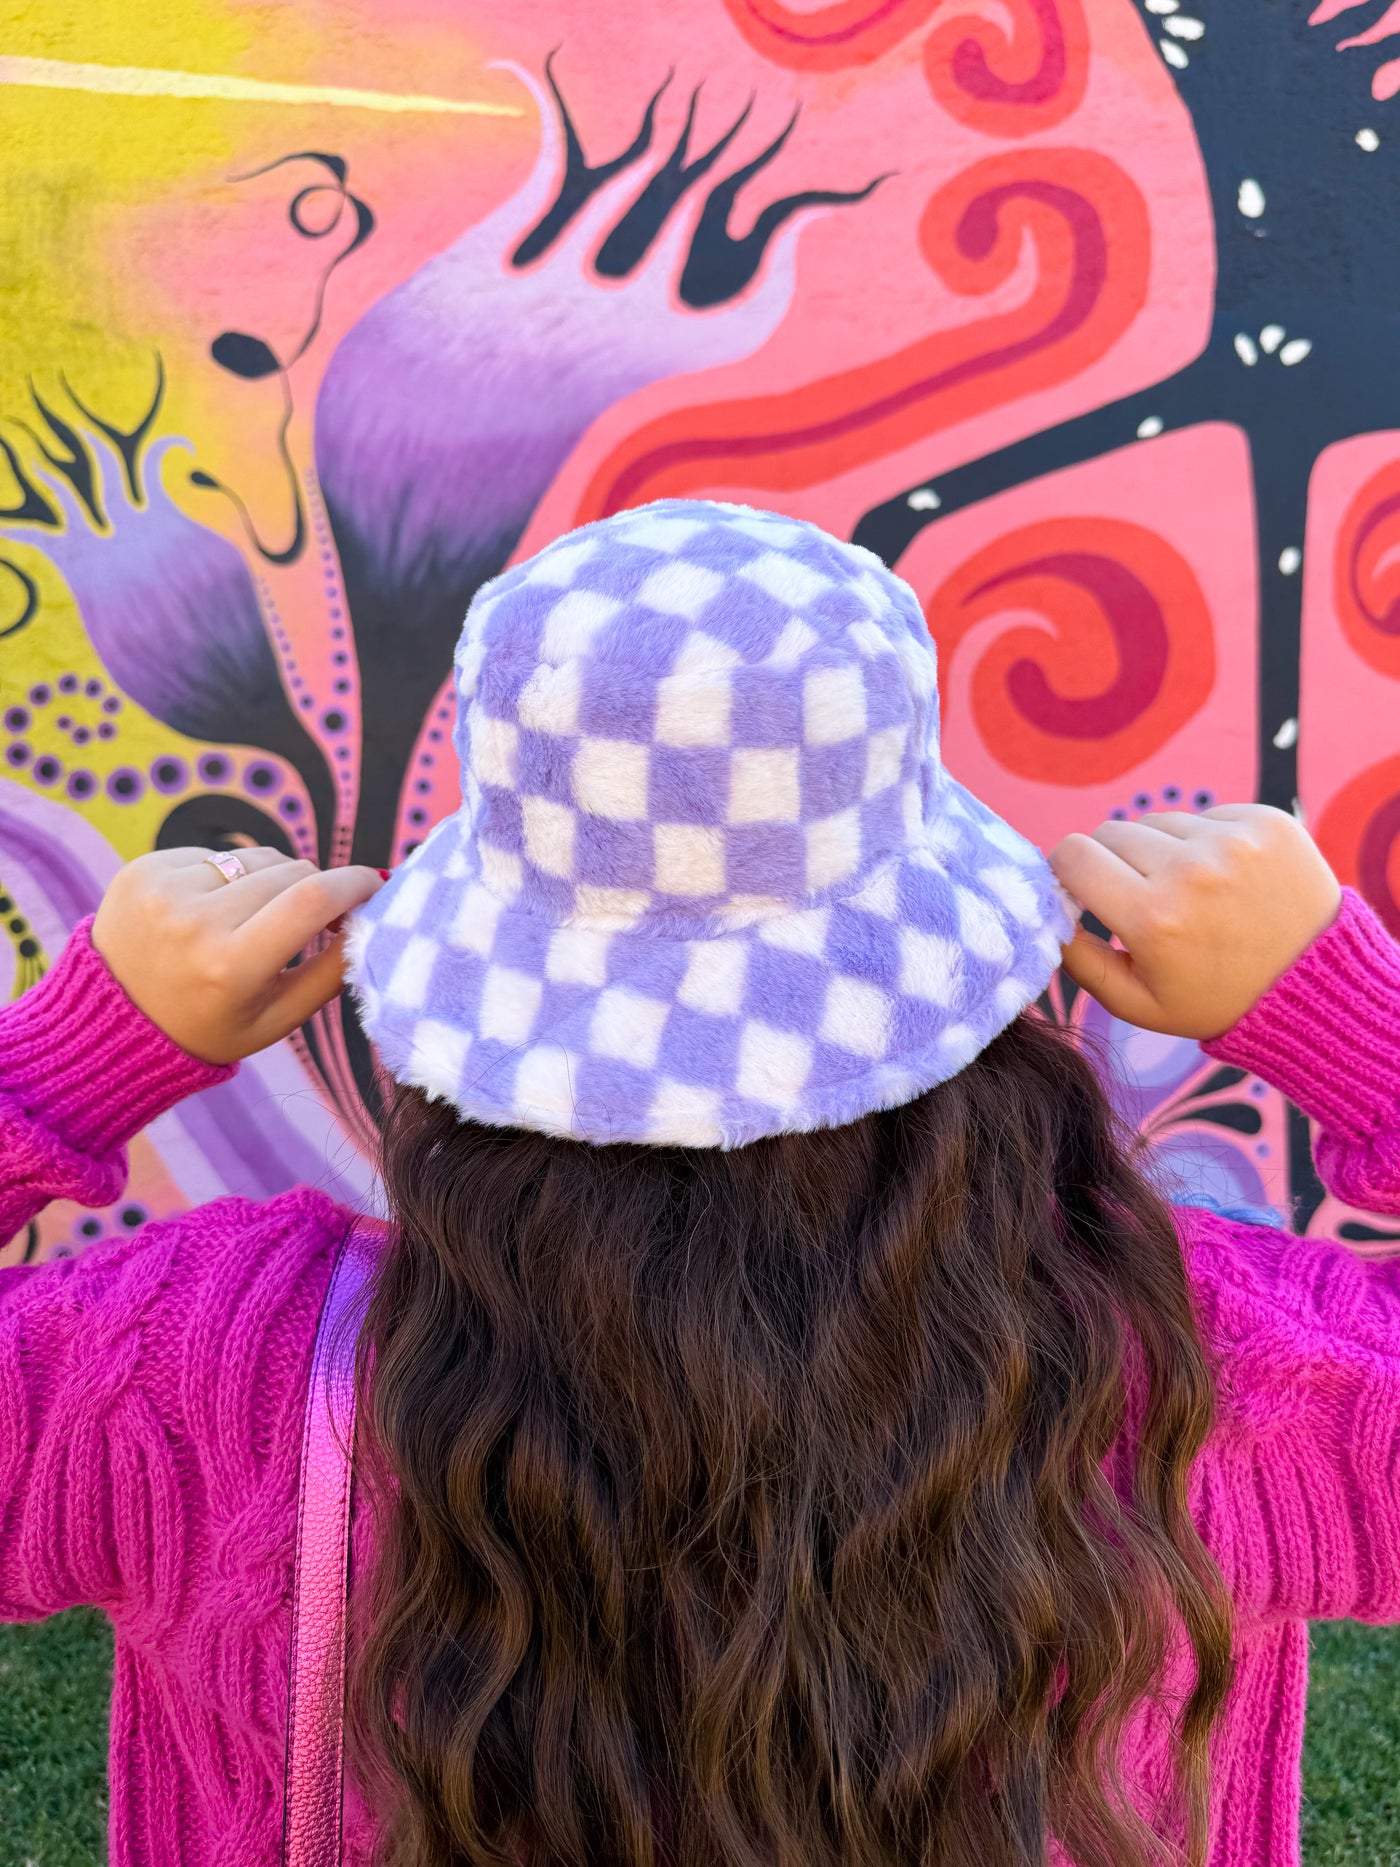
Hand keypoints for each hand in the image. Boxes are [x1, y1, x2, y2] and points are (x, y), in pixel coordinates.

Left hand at [92, 848, 385, 1064]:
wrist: (113, 1023)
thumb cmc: (208, 1027)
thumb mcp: (277, 1019)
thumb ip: (331, 972)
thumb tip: (372, 918)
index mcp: (231, 967)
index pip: (312, 900)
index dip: (354, 884)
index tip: (376, 884)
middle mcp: (194, 922)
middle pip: (290, 873)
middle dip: (317, 887)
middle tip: (318, 916)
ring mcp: (164, 890)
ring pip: (254, 859)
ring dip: (271, 881)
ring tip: (252, 920)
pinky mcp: (143, 870)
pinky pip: (214, 855)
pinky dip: (228, 878)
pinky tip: (211, 912)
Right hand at [1049, 804, 1341, 1040]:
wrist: (1315, 987)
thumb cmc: (1216, 1000)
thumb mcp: (1138, 1003)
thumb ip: (1079, 961)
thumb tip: (1046, 914)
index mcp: (1151, 918)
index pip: (1072, 855)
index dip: (1067, 870)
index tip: (1080, 887)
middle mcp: (1190, 871)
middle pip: (1110, 833)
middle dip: (1113, 862)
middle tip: (1141, 896)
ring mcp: (1231, 841)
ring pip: (1158, 822)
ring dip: (1161, 851)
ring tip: (1192, 893)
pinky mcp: (1266, 821)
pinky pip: (1205, 815)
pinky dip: (1206, 842)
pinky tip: (1228, 880)